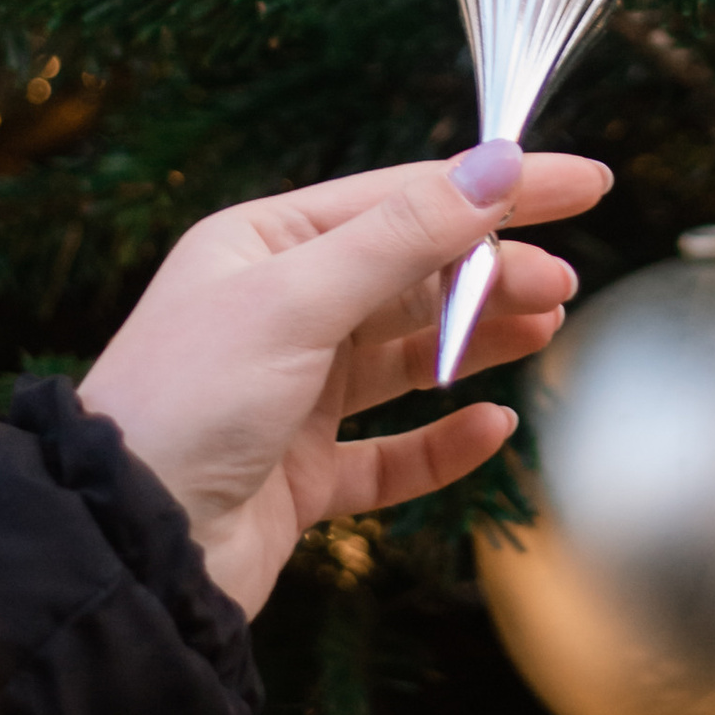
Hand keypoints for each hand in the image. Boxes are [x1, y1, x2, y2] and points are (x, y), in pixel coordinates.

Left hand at [78, 144, 607, 621]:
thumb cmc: (185, 403)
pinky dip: (445, 440)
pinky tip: (491, 426)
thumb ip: (403, 237)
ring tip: (544, 330)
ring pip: (409, 358)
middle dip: (492, 274)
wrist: (129, 547)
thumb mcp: (297, 301)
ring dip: (477, 342)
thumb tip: (494, 167)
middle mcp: (276, 313)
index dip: (496, 187)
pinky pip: (392, 451)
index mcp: (261, 247)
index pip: (402, 199)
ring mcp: (291, 396)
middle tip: (563, 286)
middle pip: (411, 277)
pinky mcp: (302, 474)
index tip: (584, 182)